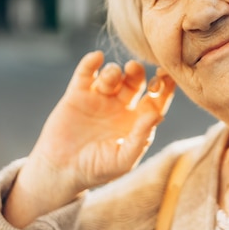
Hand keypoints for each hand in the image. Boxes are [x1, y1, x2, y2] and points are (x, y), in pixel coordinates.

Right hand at [3, 51, 174, 226]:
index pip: (156, 98)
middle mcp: (121, 106)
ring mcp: (100, 98)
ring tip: (110, 79)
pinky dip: (91, 62)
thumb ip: (141, 138)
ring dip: (114, 71)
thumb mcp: (123, 160)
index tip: (166, 75)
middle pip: (135, 80)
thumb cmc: (97, 169)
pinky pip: (86, 73)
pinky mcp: (77, 94)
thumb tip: (158, 114)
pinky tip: (97, 58)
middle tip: (134, 68)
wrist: (62, 171)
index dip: (164, 86)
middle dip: (137, 71)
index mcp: (137, 120)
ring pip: (113, 74)